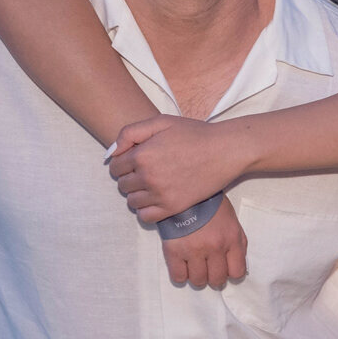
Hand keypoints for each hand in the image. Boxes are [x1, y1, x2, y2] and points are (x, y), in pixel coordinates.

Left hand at [109, 115, 236, 222]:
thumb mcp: (161, 122)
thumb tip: (112, 152)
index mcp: (142, 154)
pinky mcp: (173, 207)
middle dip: (129, 178)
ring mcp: (160, 194)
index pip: (114, 167)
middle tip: (145, 172)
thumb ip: (131, 132)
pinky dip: (146, 210)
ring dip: (137, 194)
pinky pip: (145, 216)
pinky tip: (156, 200)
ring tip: (151, 186)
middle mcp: (148, 176)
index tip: (134, 162)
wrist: (224, 151)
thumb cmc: (194, 134)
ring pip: (131, 202)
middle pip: (122, 185)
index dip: (122, 163)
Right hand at [160, 197, 246, 288]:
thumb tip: (237, 267)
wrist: (186, 191)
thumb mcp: (233, 222)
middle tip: (210, 270)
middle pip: (217, 280)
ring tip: (196, 267)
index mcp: (231, 239)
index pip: (237, 273)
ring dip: (198, 278)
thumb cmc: (211, 207)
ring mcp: (193, 250)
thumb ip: (238, 244)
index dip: (232, 273)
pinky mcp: (174, 250)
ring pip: (198, 281)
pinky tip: (183, 266)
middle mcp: (214, 247)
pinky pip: (178, 277)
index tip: (226, 269)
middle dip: (215, 278)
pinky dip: (181, 276)